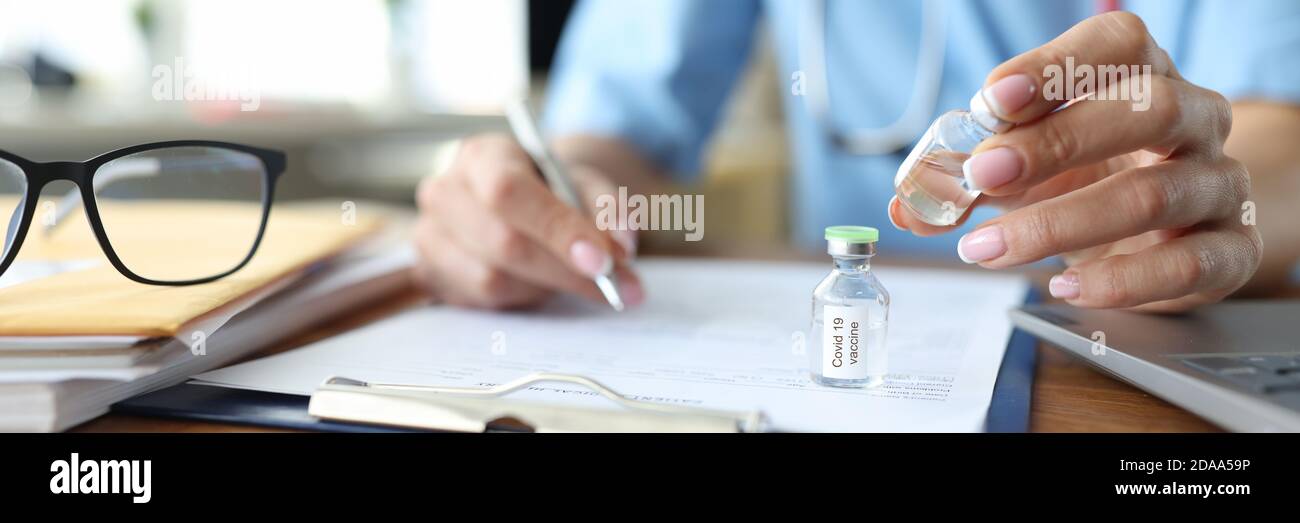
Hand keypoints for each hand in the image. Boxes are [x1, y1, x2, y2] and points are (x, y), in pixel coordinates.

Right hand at [413, 133, 641, 308]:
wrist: (519, 199)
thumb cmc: (550, 189)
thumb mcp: (585, 184)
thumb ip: (609, 209)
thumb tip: (621, 249)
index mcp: (480, 156)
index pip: (509, 192)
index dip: (556, 229)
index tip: (603, 261)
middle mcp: (444, 192)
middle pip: (502, 243)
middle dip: (565, 271)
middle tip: (616, 285)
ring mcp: (429, 236)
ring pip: (492, 281)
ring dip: (544, 287)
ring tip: (570, 276)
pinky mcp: (429, 274)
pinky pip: (480, 303)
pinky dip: (520, 300)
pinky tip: (540, 284)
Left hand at [890, 11, 1261, 312]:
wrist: (1171, 234)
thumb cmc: (1091, 180)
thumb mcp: (1025, 171)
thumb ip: (966, 181)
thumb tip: (906, 204)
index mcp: (1142, 77)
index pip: (1117, 46)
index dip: (1054, 66)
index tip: (992, 99)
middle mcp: (1194, 120)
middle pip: (1145, 109)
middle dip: (1055, 142)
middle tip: (984, 174)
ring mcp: (1218, 184)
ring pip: (1154, 193)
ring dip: (1059, 224)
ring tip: (989, 248)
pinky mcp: (1232, 250)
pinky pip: (1186, 264)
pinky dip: (1119, 280)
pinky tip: (1065, 285)